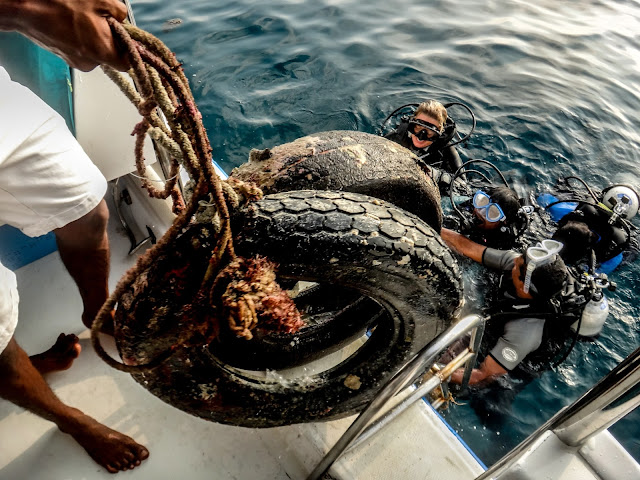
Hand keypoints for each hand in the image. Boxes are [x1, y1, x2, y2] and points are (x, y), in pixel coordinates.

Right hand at [1, 0, 128, 70]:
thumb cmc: (60, 3)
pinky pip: (79, 48)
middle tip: (101, 19)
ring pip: (93, 51)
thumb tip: (122, 18)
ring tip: (80, 17)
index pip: (127, 64)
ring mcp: (73, 60)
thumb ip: (119, 13)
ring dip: (92, 35)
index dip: (129, 51)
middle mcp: (89, 62)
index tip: (127, 39)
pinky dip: (79, 36)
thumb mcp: (101, 1)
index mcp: (103, 52)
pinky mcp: (62, 55)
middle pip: (109, 55)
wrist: (24, 7)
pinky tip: (70, 21)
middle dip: (109, 38)